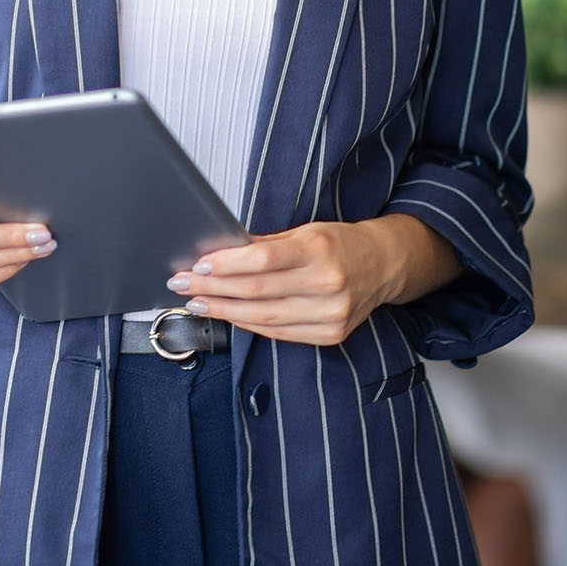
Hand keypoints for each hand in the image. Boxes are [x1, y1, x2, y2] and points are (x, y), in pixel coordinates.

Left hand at [164, 216, 457, 346]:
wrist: (383, 265)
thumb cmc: (340, 244)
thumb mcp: (306, 231)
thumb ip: (265, 244)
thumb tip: (220, 251)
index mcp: (320, 249)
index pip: (263, 260)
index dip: (226, 265)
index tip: (198, 266)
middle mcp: (328, 284)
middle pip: (257, 292)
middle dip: (213, 290)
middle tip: (183, 285)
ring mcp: (331, 314)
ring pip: (264, 317)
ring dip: (224, 311)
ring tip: (197, 303)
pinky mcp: (331, 334)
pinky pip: (279, 332)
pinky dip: (250, 324)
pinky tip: (229, 316)